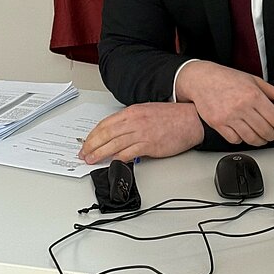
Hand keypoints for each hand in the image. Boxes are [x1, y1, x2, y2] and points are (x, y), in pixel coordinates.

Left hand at [78, 101, 203, 164]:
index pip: (105, 123)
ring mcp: (141, 133)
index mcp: (132, 111)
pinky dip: (117, 159)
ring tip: (91, 160)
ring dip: (99, 154)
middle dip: (91, 145)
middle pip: (105, 134)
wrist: (190, 119)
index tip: (86, 143)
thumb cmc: (172, 116)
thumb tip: (117, 134)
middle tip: (83, 154)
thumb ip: (131, 121)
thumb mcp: (147, 111)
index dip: (93, 135)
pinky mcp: (149, 145)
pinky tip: (112, 162)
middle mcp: (134, 120)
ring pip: (113, 144)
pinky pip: (128, 153)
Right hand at [175, 60, 273, 146]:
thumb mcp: (255, 80)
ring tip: (261, 137)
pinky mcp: (218, 124)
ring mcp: (229, 116)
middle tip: (273, 134)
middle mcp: (242, 106)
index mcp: (254, 94)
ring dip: (260, 141)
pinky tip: (244, 133)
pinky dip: (242, 140)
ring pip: (251, 139)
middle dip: (272, 135)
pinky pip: (235, 140)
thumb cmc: (228, 78)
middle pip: (265, 131)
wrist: (202, 79)